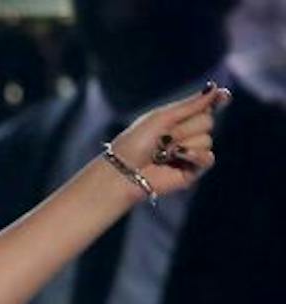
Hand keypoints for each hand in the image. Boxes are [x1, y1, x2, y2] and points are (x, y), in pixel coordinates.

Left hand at [108, 84, 229, 199]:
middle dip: (185, 127)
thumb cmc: (136, 142)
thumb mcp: (162, 117)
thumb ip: (191, 105)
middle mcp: (188, 134)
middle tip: (163, 137)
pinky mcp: (192, 171)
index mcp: (180, 118)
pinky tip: (177, 157)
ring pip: (207, 139)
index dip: (218, 100)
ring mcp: (191, 153)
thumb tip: (216, 88)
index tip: (223, 96)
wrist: (124, 170)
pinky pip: (208, 158)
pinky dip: (193, 155)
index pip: (208, 106)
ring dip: (183, 143)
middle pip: (208, 120)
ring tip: (163, 152)